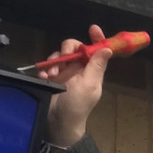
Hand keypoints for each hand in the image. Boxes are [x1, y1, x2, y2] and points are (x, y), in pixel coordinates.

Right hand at [38, 25, 112, 146]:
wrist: (58, 123)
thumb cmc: (77, 105)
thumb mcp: (89, 85)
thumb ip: (96, 66)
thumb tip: (107, 48)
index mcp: (92, 70)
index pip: (96, 50)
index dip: (96, 38)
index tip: (93, 29)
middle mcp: (79, 68)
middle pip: (73, 47)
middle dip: (66, 50)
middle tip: (62, 61)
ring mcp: (65, 73)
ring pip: (59, 55)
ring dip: (54, 61)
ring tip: (51, 75)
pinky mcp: (52, 78)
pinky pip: (48, 65)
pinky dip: (45, 69)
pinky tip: (44, 77)